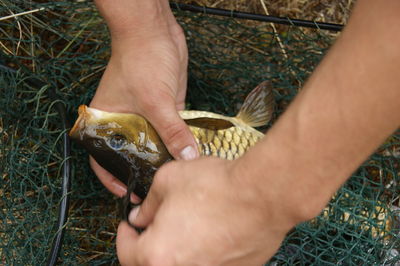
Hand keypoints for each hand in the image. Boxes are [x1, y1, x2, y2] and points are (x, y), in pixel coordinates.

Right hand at [90, 2, 197, 197]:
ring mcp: (145, 116)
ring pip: (153, 145)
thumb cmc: (141, 61)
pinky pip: (169, 131)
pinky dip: (177, 142)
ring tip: (173, 178)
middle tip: (157, 191)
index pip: (104, 159)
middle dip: (144, 172)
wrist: (154, 32)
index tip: (130, 195)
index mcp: (106, 122)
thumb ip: (172, 132)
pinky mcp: (164, 109)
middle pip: (132, 154)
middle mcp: (124, 122)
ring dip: (163, 158)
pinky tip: (187, 156)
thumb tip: (187, 157)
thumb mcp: (156, 101)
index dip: (114, 179)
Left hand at [116, 158, 294, 264]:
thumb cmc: (218, 187)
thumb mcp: (167, 180)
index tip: (130, 225)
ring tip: (188, 224)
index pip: (127, 252)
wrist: (262, 194)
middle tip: (155, 227)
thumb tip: (142, 215)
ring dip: (179, 248)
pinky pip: (210, 262)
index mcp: (157, 254)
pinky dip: (204, 251)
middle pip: (154, 262)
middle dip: (150, 244)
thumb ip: (148, 203)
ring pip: (184, 263)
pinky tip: (212, 231)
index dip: (125, 235)